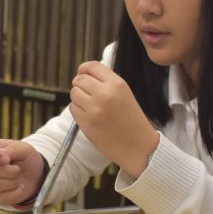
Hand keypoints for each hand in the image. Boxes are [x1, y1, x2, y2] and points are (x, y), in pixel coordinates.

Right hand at [0, 139, 45, 205]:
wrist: (36, 176)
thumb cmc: (28, 159)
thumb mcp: (25, 149)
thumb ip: (12, 149)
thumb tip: (0, 154)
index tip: (6, 159)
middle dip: (10, 170)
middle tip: (19, 168)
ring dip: (13, 181)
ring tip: (18, 177)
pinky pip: (2, 197)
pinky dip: (16, 192)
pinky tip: (19, 187)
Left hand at [70, 61, 158, 177]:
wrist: (139, 146)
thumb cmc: (133, 121)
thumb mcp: (125, 94)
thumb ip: (106, 83)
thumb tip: (83, 74)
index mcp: (117, 84)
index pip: (91, 66)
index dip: (83, 69)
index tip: (82, 73)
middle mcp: (104, 94)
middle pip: (79, 80)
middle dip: (80, 85)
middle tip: (87, 94)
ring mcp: (94, 109)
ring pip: (74, 94)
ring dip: (78, 99)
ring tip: (90, 107)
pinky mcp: (87, 123)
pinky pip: (73, 109)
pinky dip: (78, 111)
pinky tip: (90, 117)